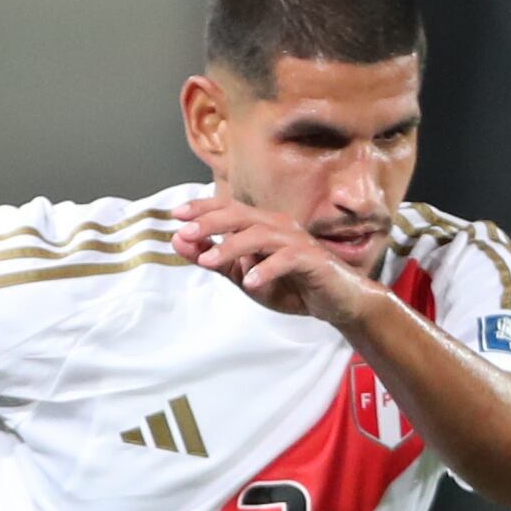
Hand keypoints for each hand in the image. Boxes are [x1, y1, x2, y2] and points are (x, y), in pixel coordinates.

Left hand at [169, 196, 375, 327]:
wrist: (334, 301)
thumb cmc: (290, 285)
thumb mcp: (244, 275)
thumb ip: (214, 260)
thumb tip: (179, 241)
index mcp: (261, 225)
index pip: (228, 208)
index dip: (203, 208)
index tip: (176, 214)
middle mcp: (277, 225)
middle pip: (240, 215)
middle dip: (211, 222)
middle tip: (186, 232)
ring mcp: (295, 240)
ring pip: (259, 235)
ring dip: (231, 247)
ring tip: (209, 261)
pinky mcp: (311, 259)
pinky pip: (286, 259)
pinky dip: (266, 269)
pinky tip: (250, 282)